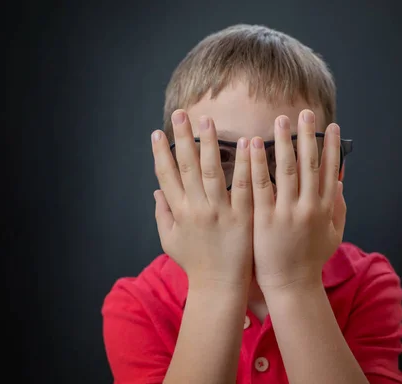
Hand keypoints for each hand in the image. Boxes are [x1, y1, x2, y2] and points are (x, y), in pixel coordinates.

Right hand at [151, 110, 253, 287]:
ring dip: (209, 144)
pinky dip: (244, 164)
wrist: (219, 287)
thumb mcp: (170, 241)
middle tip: (181, 113)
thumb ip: (162, 214)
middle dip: (182, 139)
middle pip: (187, 167)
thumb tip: (156, 191)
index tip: (158, 132)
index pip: (166, 176)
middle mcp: (196, 209)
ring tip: (207, 121)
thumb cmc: (196, 264)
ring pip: (213, 171)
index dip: (160, 153)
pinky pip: (243, 186)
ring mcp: (220, 212)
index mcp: (179, 213)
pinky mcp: (242, 217)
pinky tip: (245, 143)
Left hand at [250, 109, 346, 290]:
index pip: (329, 171)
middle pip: (309, 164)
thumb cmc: (311, 261)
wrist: (291, 286)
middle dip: (308, 136)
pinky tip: (253, 144)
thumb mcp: (334, 235)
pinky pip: (260, 186)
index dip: (331, 147)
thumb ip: (339, 209)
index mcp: (325, 209)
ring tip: (281, 120)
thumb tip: (339, 183)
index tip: (331, 127)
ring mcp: (286, 212)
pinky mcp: (265, 219)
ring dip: (284, 142)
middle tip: (304, 113)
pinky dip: (258, 164)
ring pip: (286, 170)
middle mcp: (308, 207)